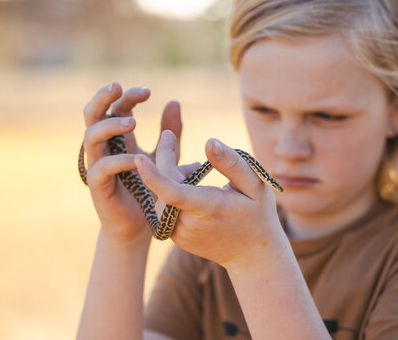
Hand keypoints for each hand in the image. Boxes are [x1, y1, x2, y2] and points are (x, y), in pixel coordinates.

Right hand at [82, 82, 181, 243]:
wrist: (142, 224)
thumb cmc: (151, 188)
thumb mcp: (166, 156)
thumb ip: (170, 133)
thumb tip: (175, 101)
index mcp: (119, 137)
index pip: (117, 108)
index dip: (129, 96)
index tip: (148, 91)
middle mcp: (105, 147)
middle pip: (93, 114)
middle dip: (102, 98)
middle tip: (117, 86)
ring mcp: (98, 164)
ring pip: (90, 137)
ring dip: (110, 126)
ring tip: (134, 123)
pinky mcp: (98, 186)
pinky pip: (101, 168)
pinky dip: (118, 161)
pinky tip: (137, 159)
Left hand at [134, 131, 286, 269]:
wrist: (252, 256)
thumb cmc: (258, 215)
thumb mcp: (255, 185)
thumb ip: (232, 162)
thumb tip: (209, 141)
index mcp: (208, 208)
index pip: (171, 192)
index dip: (152, 175)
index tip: (138, 157)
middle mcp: (188, 224)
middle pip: (163, 186)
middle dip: (166, 161)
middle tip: (178, 143)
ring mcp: (180, 234)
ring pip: (161, 196)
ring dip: (171, 177)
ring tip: (197, 171)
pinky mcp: (175, 237)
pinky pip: (164, 208)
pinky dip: (172, 192)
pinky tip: (191, 186)